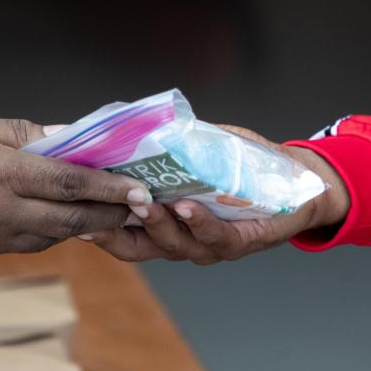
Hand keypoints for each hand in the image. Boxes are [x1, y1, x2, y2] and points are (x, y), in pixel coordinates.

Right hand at [0, 111, 151, 264]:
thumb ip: (17, 133)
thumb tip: (61, 136)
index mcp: (0, 173)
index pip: (70, 182)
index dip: (109, 186)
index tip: (138, 189)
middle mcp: (2, 211)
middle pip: (72, 219)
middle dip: (109, 214)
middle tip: (136, 207)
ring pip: (52, 236)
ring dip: (81, 225)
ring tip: (103, 211)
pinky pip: (25, 243)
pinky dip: (46, 231)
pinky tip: (52, 217)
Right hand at [85, 125, 349, 264]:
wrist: (297, 181)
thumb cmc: (244, 167)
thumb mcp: (198, 150)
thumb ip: (169, 144)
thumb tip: (132, 123)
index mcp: (166, 223)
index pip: (121, 232)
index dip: (97, 225)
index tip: (73, 208)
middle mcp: (182, 241)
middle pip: (138, 248)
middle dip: (114, 232)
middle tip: (96, 213)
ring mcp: (210, 246)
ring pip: (174, 244)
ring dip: (157, 224)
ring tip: (144, 204)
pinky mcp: (241, 241)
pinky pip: (216, 237)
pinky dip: (199, 222)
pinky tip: (187, 206)